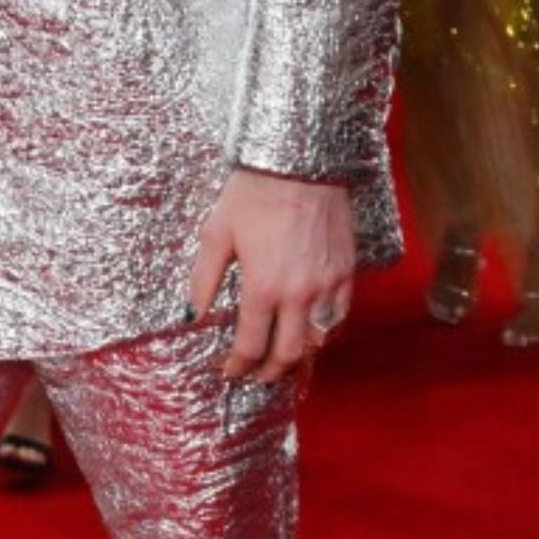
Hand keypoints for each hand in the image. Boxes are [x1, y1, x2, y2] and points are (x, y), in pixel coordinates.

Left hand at [188, 167, 355, 383]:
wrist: (299, 163)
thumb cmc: (254, 194)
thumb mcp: (217, 234)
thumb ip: (204, 279)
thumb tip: (191, 314)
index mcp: (263, 289)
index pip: (252, 346)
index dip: (238, 365)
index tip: (229, 370)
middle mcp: (299, 295)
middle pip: (288, 353)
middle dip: (270, 372)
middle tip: (257, 376)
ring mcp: (327, 285)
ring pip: (319, 339)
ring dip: (300, 354)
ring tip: (284, 356)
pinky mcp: (346, 271)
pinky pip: (339, 314)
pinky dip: (324, 330)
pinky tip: (312, 328)